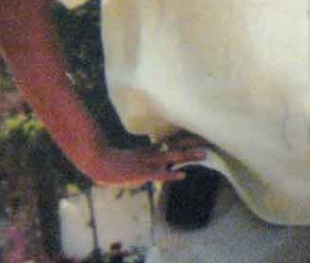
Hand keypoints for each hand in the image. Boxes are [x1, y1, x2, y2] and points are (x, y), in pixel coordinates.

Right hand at [81, 133, 208, 186]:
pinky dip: (170, 173)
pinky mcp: (140, 172)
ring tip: (205, 154)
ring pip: (171, 156)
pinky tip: (182, 174)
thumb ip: (144, 159)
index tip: (205, 134)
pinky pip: (158, 173)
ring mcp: (146, 162)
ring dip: (189, 155)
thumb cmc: (112, 163)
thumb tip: (156, 161)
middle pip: (177, 144)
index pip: (173, 141)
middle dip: (195, 142)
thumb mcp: (132, 160)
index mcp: (149, 150)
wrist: (95, 160)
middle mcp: (151, 153)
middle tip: (213, 138)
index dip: (189, 138)